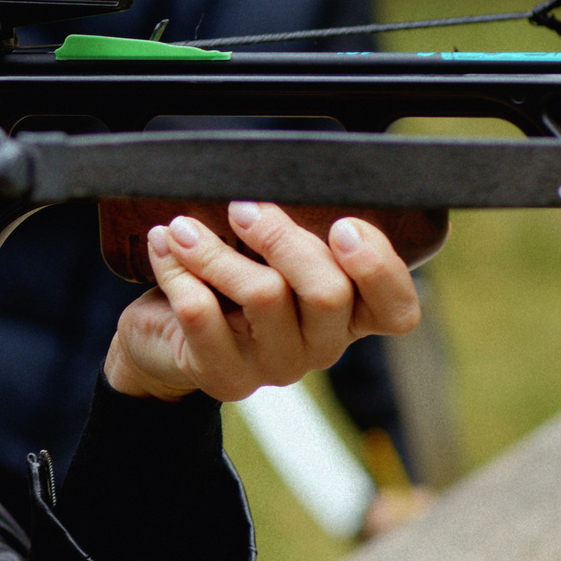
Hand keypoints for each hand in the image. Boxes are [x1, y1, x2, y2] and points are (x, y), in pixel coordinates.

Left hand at [103, 200, 420, 402]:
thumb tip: (281, 185)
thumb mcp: (270, 257)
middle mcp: (321, 346)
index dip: (380, 269)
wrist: (163, 337)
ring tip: (182, 227)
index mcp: (348, 316)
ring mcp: (275, 366)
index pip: (396, 311)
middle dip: (283, 239)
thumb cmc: (227, 285)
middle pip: (328, 294)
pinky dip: (178, 270)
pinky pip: (203, 314)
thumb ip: (293, 235)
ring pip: (264, 296)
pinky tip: (164, 247)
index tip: (343, 226)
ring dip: (216, 250)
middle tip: (241, 208)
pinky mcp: (224, 375)